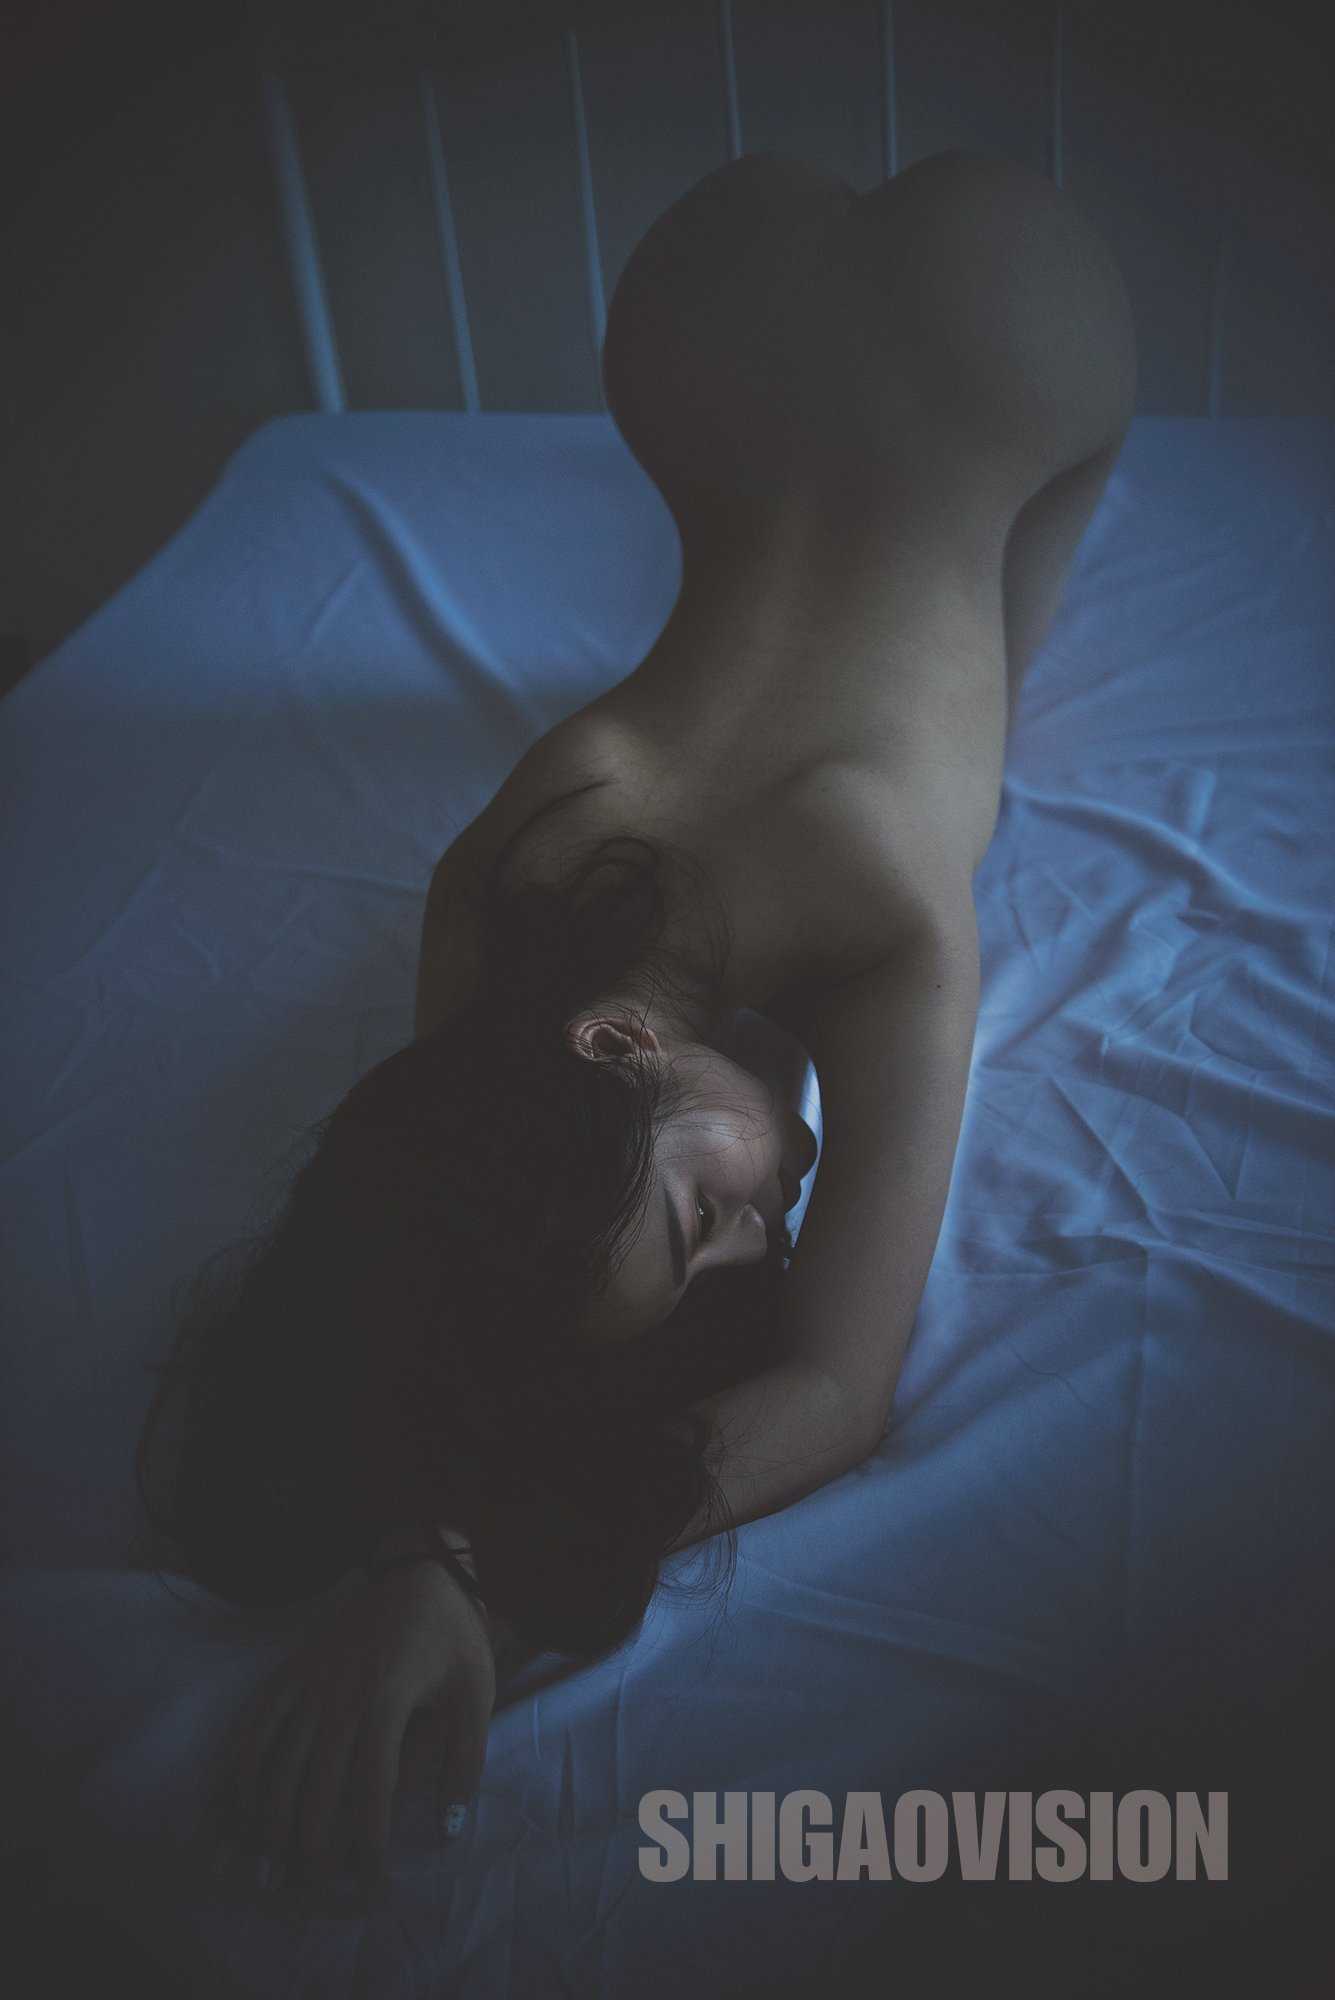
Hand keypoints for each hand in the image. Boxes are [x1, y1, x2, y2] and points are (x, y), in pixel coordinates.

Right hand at [214, 1560, 495, 1907]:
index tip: (371, 1889)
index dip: (367, 1846)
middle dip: (307, 1850)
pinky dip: (240, 1773)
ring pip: (273, 1765)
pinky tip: (238, 1810)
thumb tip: (449, 1828)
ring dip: (265, 1822)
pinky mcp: (289, 1673)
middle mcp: (338, 1696)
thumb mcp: (476, 1690)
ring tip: (266, 1870)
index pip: (370, 1791)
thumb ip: (465, 1759)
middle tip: (310, 1895)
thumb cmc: (451, 1633)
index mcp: (387, 1701)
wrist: (416, 1567)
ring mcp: (307, 1684)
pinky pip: (253, 1728)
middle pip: (311, 1788)